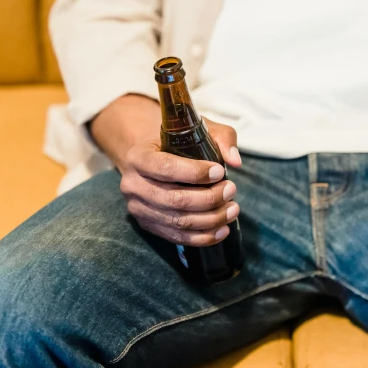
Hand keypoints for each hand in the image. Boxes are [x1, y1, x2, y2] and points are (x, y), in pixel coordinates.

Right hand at [118, 119, 242, 246]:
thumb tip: (235, 161)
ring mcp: (138, 208)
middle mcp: (132, 185)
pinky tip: (222, 229)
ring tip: (232, 209)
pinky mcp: (148, 225)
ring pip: (178, 221)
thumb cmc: (175, 143)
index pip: (166, 168)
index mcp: (138, 157)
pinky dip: (203, 236)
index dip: (195, 173)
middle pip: (174, 199)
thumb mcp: (198, 130)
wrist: (150, 158)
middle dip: (209, 198)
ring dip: (211, 219)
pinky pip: (177, 237)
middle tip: (231, 190)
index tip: (220, 171)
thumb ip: (220, 138)